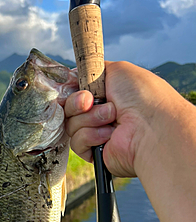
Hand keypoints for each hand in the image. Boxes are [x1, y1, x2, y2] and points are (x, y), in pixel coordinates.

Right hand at [64, 61, 174, 177]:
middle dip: (77, 102)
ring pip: (71, 124)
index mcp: (108, 94)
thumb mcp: (118, 69)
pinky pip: (76, 142)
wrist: (151, 127)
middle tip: (90, 101)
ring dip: (90, 118)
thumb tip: (75, 74)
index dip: (73, 89)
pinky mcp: (95, 152)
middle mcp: (102, 113)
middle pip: (69, 107)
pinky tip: (109, 135)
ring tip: (112, 118)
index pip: (76, 91)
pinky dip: (91, 135)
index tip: (77, 86)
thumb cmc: (142, 97)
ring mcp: (98, 133)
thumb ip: (94, 70)